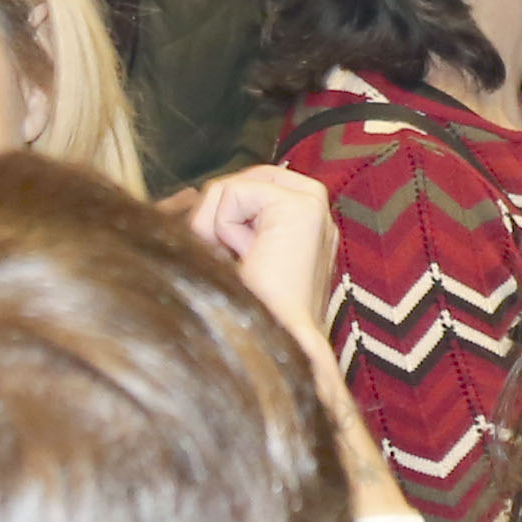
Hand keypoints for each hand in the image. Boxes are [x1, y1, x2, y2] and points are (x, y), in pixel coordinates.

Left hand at [173, 164, 337, 361]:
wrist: (272, 340)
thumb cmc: (250, 306)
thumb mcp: (238, 252)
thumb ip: (232, 218)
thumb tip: (207, 192)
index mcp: (303, 215)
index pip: (242, 184)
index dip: (221, 220)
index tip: (244, 259)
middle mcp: (314, 202)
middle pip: (233, 181)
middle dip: (215, 220)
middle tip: (238, 260)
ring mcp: (312, 201)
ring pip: (228, 186)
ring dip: (218, 229)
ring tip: (247, 262)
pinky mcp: (301, 206)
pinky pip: (232, 193)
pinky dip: (224, 229)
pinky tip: (249, 257)